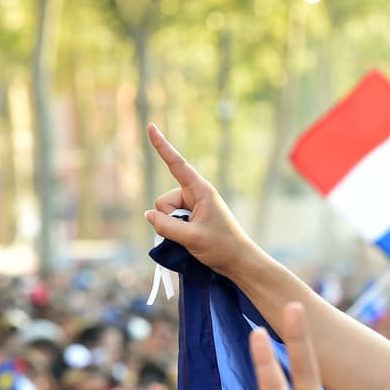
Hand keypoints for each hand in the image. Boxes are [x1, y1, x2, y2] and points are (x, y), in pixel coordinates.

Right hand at [145, 124, 256, 275]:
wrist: (239, 262)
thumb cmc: (222, 247)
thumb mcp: (191, 238)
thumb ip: (165, 226)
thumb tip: (149, 215)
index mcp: (201, 191)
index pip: (177, 165)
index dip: (162, 146)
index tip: (151, 126)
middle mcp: (195, 195)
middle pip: (163, 201)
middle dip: (167, 218)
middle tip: (191, 233)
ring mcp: (192, 207)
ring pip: (164, 213)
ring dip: (171, 227)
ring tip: (193, 238)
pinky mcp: (190, 219)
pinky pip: (170, 221)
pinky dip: (173, 232)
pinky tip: (188, 241)